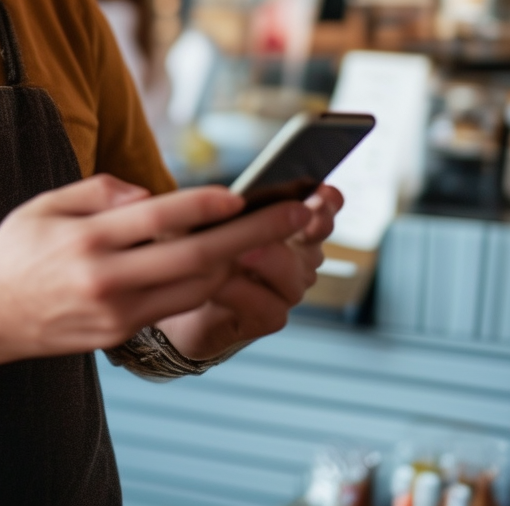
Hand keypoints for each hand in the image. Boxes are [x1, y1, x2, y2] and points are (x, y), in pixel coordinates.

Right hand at [0, 174, 312, 364]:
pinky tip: (230, 257)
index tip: (241, 195)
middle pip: (196, 257)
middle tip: (297, 214)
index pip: (157, 219)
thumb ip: (101, 190)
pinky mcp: (122, 333)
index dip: (203, 206)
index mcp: (86, 240)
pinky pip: (179, 303)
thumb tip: (151, 194)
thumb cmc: (17, 249)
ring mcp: (118, 313)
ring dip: (241, 259)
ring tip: (276, 233)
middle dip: (254, 235)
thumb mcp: (47, 202)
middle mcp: (106, 279)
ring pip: (197, 286)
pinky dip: (209, 279)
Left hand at [154, 184, 343, 360]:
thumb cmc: (203, 250)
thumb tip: (237, 198)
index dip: (327, 204)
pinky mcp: (270, 318)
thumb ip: (237, 210)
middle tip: (298, 213)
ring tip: (240, 250)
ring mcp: (287, 290)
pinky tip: (218, 284)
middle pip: (312, 241)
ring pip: (290, 272)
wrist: (183, 296)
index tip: (326, 192)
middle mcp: (298, 260)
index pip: (318, 214)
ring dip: (265, 258)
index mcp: (292, 230)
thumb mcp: (216, 221)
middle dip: (308, 225)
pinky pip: (265, 304)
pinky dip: (240, 292)